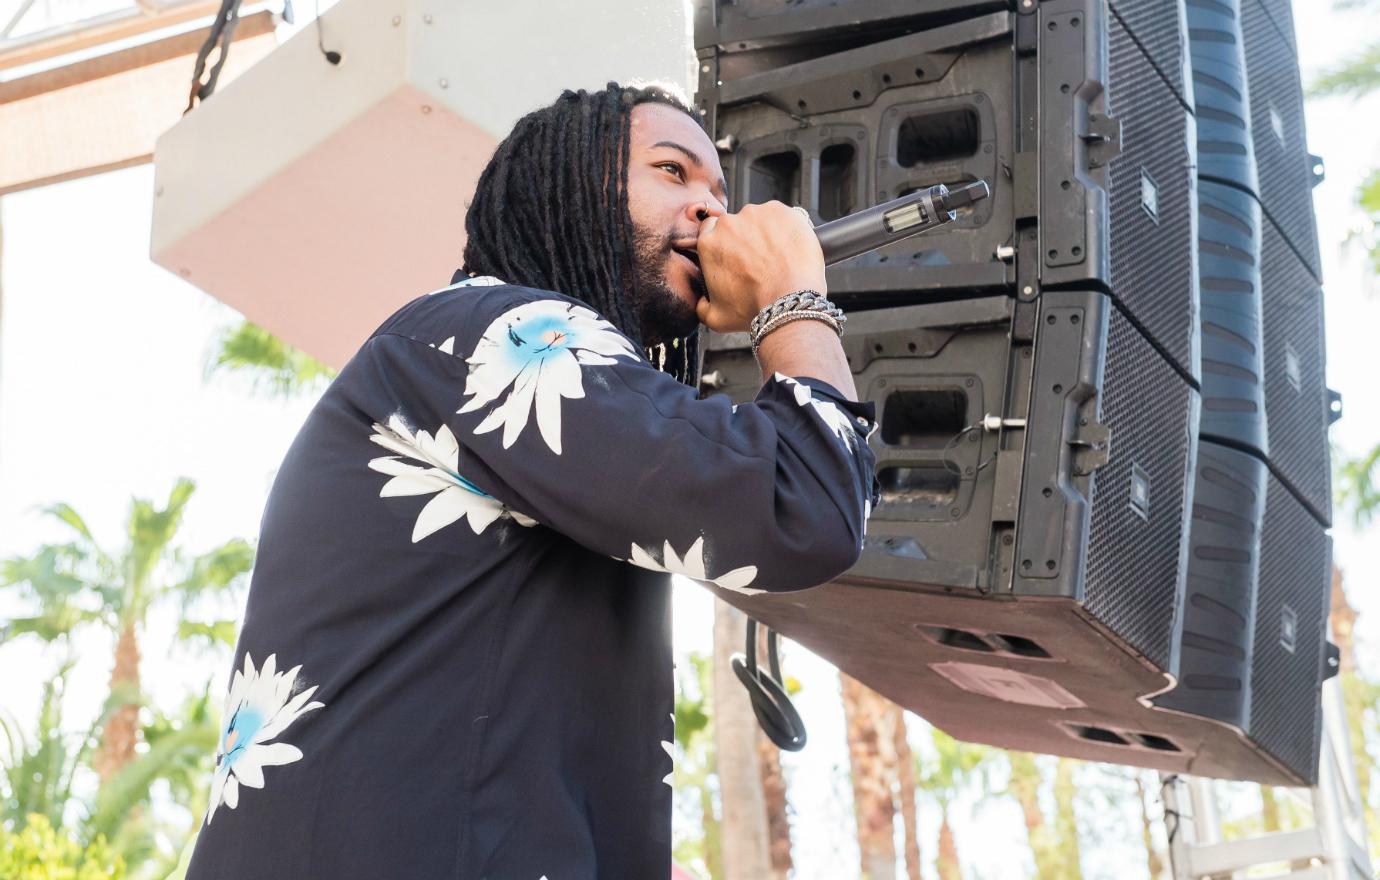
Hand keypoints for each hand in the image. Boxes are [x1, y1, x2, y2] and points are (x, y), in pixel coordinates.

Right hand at [694, 201, 826, 333]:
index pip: (709, 230)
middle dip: (745, 238)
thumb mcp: (717, 318)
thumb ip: (702, 307)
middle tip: (759, 259)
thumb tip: (702, 302)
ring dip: (765, 232)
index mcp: (709, 244)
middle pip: (734, 224)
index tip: (733, 251)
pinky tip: (789, 248)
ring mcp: (755, 214)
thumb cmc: (755, 308)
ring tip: (777, 256)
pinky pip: (781, 216)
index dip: (723, 241)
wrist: (788, 301)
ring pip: (758, 219)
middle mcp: (728, 224)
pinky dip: (785, 228)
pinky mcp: (780, 211)